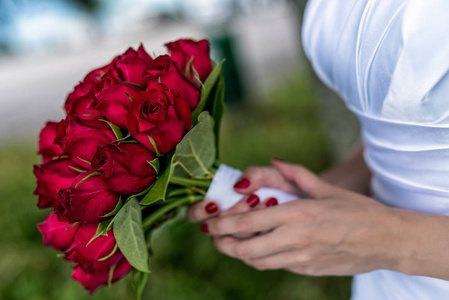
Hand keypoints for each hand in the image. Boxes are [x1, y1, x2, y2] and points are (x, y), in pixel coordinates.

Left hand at [204, 160, 402, 275]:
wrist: (386, 241)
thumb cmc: (357, 210)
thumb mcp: (326, 188)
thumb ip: (296, 174)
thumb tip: (273, 162)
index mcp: (298, 215)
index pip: (248, 223)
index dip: (223, 225)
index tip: (210, 223)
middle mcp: (295, 240)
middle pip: (245, 249)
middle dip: (223, 244)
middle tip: (214, 236)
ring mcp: (302, 259)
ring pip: (257, 262)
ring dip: (239, 253)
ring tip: (230, 243)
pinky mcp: (308, 270)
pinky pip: (276, 266)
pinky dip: (261, 259)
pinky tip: (259, 248)